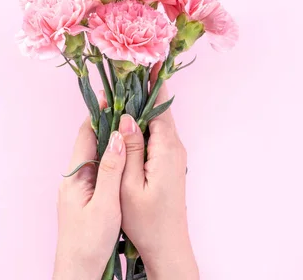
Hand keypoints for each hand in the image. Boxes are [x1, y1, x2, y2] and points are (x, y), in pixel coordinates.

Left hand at [53, 117, 125, 279]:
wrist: (80, 269)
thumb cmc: (89, 240)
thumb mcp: (104, 204)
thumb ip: (111, 170)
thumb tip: (117, 137)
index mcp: (76, 176)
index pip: (86, 135)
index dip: (99, 114)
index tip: (115, 96)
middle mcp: (77, 178)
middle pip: (93, 141)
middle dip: (110, 122)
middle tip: (130, 105)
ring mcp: (84, 187)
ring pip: (100, 155)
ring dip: (115, 138)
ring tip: (134, 123)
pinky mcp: (92, 196)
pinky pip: (105, 168)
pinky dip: (117, 156)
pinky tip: (131, 154)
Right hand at [119, 81, 198, 279]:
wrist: (168, 243)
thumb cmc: (147, 220)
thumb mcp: (130, 185)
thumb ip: (130, 149)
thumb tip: (127, 117)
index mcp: (167, 149)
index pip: (160, 107)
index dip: (153, 83)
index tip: (150, 59)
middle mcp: (175, 148)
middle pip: (160, 110)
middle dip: (147, 88)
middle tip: (135, 64)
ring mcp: (174, 155)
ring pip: (158, 122)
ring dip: (145, 105)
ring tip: (129, 83)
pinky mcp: (170, 163)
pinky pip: (157, 135)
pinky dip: (145, 123)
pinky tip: (131, 118)